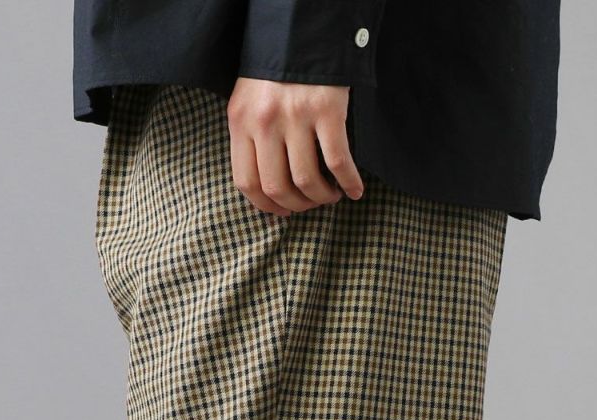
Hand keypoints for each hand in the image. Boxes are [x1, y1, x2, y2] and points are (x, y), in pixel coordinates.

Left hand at [227, 78, 364, 216]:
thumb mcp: (250, 103)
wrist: (302, 31)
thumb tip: (267, 190)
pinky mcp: (327, 111)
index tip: (283, 211)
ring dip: (322, 197)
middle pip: (277, 188)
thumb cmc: (276, 73)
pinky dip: (349, 182)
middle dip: (298, 205)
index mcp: (241, 122)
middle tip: (312, 203)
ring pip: (307, 180)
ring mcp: (296, 117)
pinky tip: (355, 189)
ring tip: (332, 195)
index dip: (266, 206)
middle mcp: (265, 122)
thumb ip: (252, 139)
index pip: (247, 182)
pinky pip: (338, 161)